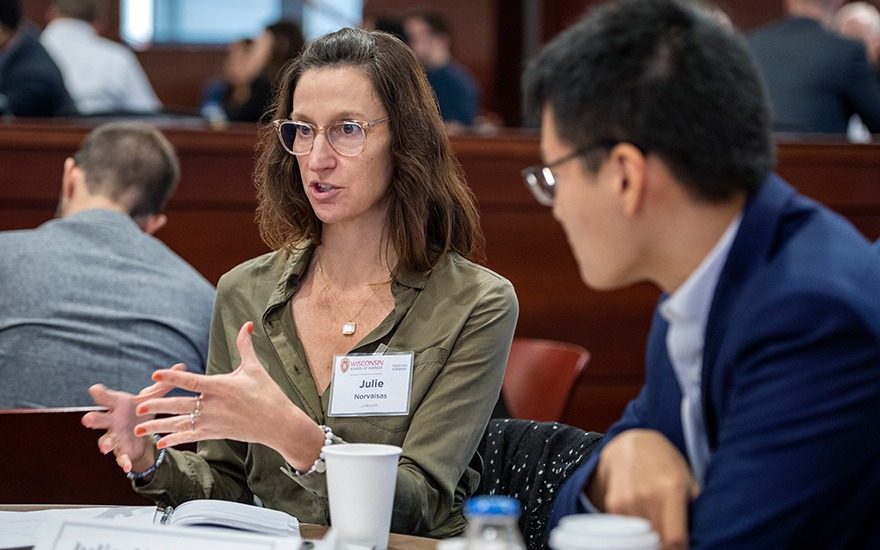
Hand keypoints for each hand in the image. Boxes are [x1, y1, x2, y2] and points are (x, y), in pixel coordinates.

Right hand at [81, 368, 181, 474]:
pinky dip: (123, 462)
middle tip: (86, 419)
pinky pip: (120, 457)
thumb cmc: (141, 410)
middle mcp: (111, 420)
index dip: (100, 394)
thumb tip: (181, 365)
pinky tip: (126, 468)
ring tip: (106, 447)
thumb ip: (163, 384)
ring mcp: (113, 436)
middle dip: (93, 419)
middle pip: (99, 419)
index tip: (94, 390)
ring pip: (105, 440)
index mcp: (118, 405)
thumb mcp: (151, 398)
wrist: (140, 431)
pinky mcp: (120, 450)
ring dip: (105, 444)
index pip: (106, 398)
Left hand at [132, 322, 322, 469]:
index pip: (192, 381)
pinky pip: (191, 436)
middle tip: (137, 406)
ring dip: (158, 426)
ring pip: (181, 424)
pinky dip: (174, 440)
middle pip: (180, 405)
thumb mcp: (255, 368)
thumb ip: (246, 346)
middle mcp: (214, 405)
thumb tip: (247, 324)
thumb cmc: (268, 393)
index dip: (173, 377)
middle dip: (157, 405)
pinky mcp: (216, 433)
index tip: (155, 374)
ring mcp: (214, 422)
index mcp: (222, 387)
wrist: (279, 424)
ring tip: (138, 429)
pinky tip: (160, 442)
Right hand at [586, 429, 699, 549]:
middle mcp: (647, 496)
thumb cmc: (664, 461)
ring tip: (658, 524)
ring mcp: (628, 501)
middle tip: (671, 538)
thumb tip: (705, 533)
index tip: (682, 548)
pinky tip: (643, 515)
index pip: (675, 539)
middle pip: (658, 541)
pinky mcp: (614, 505)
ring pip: (642, 537)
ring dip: (650, 537)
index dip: (680, 549)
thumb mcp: (687, 477)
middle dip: (665, 544)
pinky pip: (628, 529)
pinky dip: (637, 529)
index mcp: (671, 489)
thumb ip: (695, 504)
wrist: (630, 444)